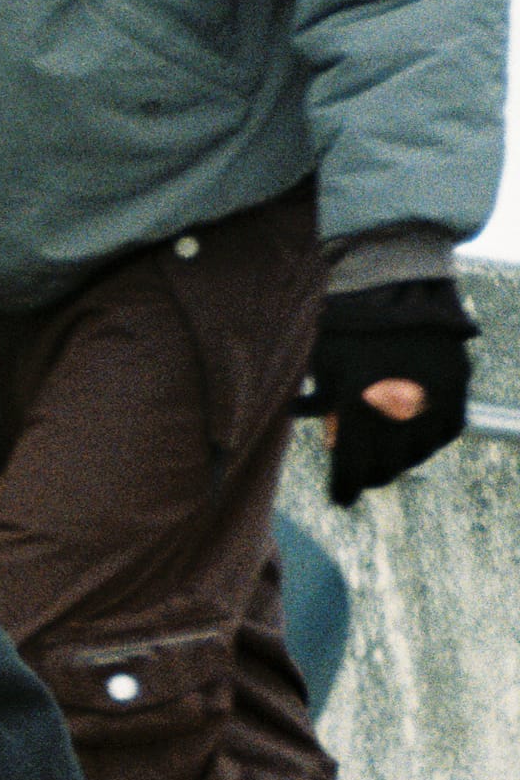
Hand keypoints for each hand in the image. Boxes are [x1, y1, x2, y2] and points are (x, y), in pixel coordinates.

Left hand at [309, 278, 474, 504]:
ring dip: (401, 459)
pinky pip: (448, 428)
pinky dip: (431, 438)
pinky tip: (416, 437)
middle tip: (362, 476)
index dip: (344, 490)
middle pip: (386, 469)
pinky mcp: (457, 382)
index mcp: (356, 405)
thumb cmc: (347, 324)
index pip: (352, 471)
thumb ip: (324, 409)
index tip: (341, 498)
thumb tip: (322, 435)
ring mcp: (433, 395)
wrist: (395, 280)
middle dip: (370, 476)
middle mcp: (398, 407)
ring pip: (419, 453)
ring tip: (389, 455)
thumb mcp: (322, 367)